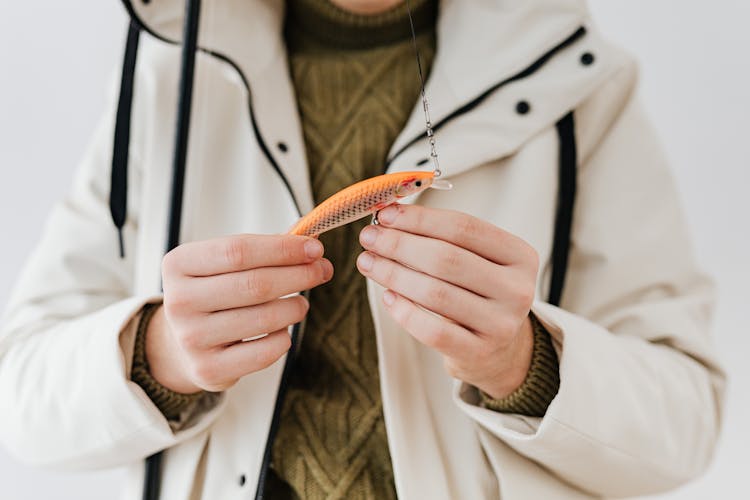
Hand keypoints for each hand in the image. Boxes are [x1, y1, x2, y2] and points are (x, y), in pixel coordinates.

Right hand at [147, 234, 332, 392]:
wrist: (183, 342)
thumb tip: (311, 241)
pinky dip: (284, 338)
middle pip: (255, 284)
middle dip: (299, 275)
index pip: (239, 250)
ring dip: (295, 307)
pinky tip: (284, 329)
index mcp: (179, 265)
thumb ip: (265, 249)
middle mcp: (179, 301)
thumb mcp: (224, 264)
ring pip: (265, 318)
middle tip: (322, 271)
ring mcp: (191, 338)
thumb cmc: (214, 294)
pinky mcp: (208, 369)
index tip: (315, 248)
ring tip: (302, 303)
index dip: (283, 248)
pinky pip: (264, 352)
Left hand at [356, 204, 538, 398]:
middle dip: (400, 244)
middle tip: (369, 237)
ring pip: (436, 294)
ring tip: (368, 262)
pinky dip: (405, 311)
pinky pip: (433, 330)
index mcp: (520, 255)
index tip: (387, 215)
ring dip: (394, 274)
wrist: (499, 349)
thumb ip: (441, 236)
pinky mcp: (479, 352)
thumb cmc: (478, 293)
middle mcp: (517, 289)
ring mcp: (501, 324)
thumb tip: (390, 216)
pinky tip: (388, 297)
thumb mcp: (475, 260)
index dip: (420, 219)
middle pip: (447, 259)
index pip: (464, 228)